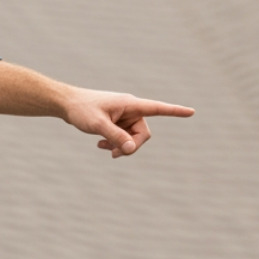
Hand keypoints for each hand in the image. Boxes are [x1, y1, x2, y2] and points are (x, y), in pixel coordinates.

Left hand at [63, 88, 194, 157]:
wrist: (67, 105)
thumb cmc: (82, 110)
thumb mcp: (98, 125)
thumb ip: (115, 137)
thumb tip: (130, 149)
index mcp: (130, 104)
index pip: (158, 108)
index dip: (175, 111)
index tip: (191, 111)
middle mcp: (131, 109)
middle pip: (143, 133)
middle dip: (131, 146)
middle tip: (115, 154)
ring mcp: (124, 116)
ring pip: (133, 138)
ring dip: (121, 146)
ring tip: (103, 148)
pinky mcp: (117, 122)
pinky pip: (123, 137)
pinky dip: (115, 143)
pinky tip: (101, 145)